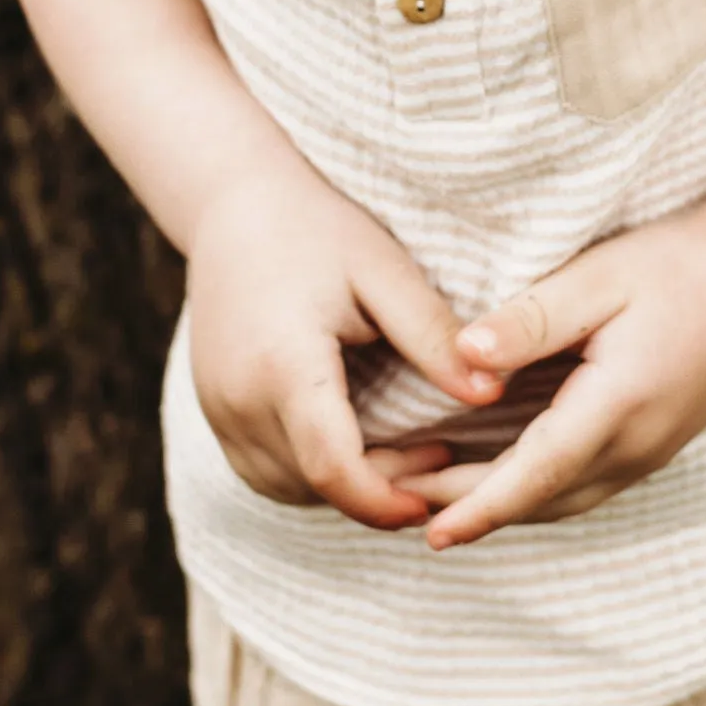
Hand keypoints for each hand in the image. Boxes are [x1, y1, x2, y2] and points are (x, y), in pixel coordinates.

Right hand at [187, 171, 506, 529]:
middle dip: (380, 490)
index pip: (331, 468)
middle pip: (314, 485)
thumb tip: (492, 395)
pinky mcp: (213, 412)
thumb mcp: (384, 272)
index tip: (436, 499)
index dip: (385, 502)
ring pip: (287, 487)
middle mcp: (238, 398)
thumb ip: (433, 337)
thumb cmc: (317, 229)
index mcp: (282, 364)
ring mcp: (217, 409)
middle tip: (439, 453)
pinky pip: (265, 471)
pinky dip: (311, 475)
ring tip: (403, 450)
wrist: (232, 203)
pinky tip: (354, 443)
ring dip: (345, 487)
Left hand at [367, 210, 705, 551]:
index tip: (430, 535)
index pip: (535, 473)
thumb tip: (464, 355)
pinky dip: (535, 491)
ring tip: (437, 502)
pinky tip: (502, 478)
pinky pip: (584, 485)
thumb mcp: (598, 278)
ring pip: (564, 500)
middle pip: (541, 498)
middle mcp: (637, 445)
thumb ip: (530, 320)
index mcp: (617, 405)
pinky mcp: (656, 444)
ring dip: (502, 506)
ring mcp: (651, 451)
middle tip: (399, 504)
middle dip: (471, 511)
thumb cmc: (677, 265)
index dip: (478, 508)